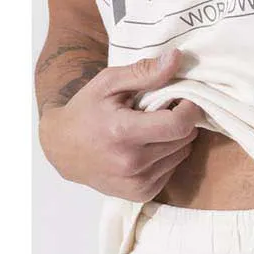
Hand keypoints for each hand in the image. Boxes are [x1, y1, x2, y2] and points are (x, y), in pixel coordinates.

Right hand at [39, 49, 203, 200]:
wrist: (63, 150)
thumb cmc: (87, 111)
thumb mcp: (108, 83)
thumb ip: (143, 72)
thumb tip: (176, 59)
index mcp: (123, 133)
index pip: (177, 125)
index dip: (190, 110)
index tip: (187, 100)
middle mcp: (132, 163)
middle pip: (183, 140)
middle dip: (182, 122)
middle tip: (166, 111)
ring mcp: (138, 183)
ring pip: (181, 156)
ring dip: (175, 140)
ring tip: (154, 129)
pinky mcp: (142, 194)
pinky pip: (171, 171)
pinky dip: (167, 157)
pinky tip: (148, 147)